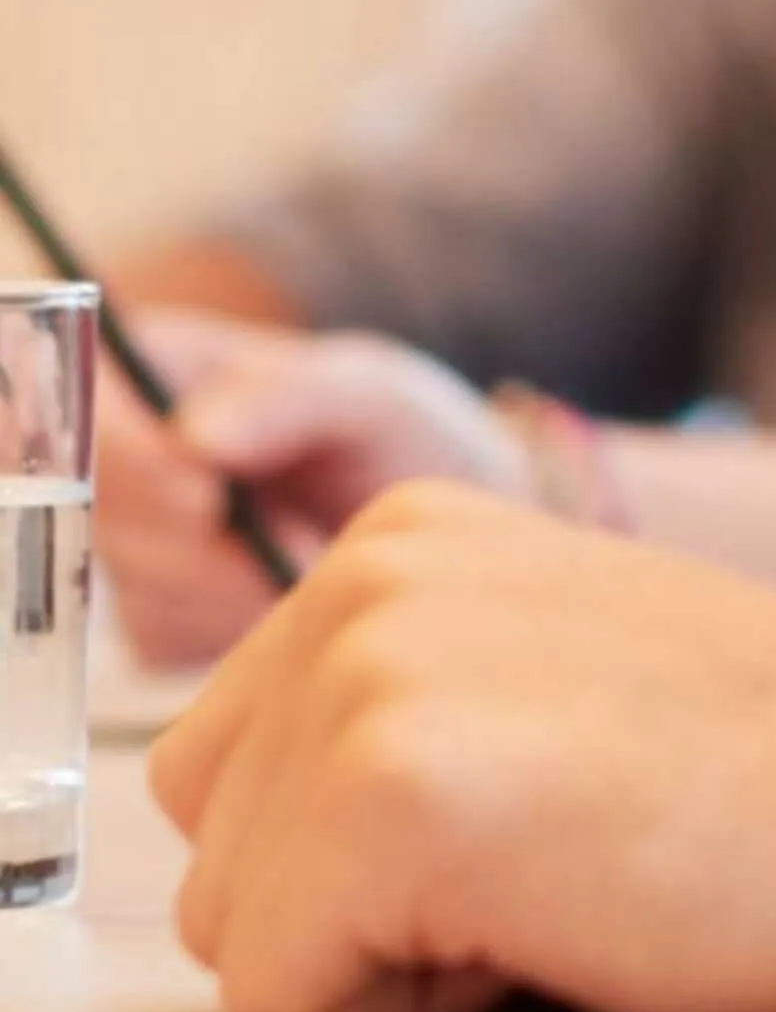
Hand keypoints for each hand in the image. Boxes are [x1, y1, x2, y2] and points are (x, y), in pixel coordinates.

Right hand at [96, 320, 527, 668]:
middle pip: (105, 516)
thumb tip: (193, 436)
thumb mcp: (369, 392)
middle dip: (203, 548)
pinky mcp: (162, 618)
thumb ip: (289, 397)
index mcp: (155, 370)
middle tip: (301, 546)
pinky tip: (293, 600)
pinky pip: (170, 642)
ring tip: (318, 559)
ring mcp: (139, 543)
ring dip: (234, 594)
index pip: (88, 414)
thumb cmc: (406, 435)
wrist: (451, 526)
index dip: (130, 465)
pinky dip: (237, 632)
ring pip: (140, 589)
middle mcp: (129, 459)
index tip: (207, 499)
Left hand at [150, 489, 775, 1011]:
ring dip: (389, 971)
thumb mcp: (559, 678)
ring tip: (574, 892)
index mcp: (401, 538)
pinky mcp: (390, 792)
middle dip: (356, 921)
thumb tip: (289, 858)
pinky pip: (289, 1005)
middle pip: (220, 863)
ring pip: (244, 942)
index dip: (379, 870)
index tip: (554, 826)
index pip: (239, 789)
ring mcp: (369, 674)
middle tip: (565, 873)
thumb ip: (416, 714)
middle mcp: (363, 576)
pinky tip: (572, 926)